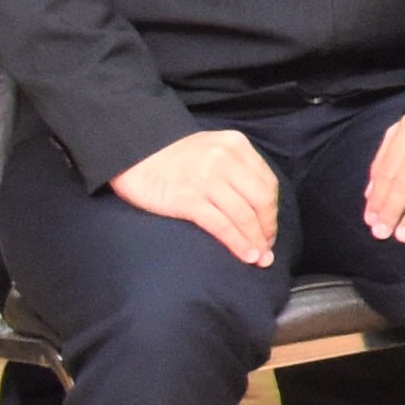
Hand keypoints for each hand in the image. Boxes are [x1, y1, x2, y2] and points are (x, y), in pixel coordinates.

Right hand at [112, 124, 282, 264]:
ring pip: (244, 216)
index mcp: (236, 145)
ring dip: (256, 241)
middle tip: (267, 247)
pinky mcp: (189, 200)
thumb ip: (236, 166)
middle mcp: (226, 161)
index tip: (270, 228)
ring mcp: (208, 181)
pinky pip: (222, 226)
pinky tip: (246, 256)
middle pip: (262, 201)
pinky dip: (238, 244)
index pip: (268, 183)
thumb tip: (257, 203)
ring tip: (260, 259)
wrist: (132, 151)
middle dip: (268, 228)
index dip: (272, 210)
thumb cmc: (173, 154)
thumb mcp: (212, 147)